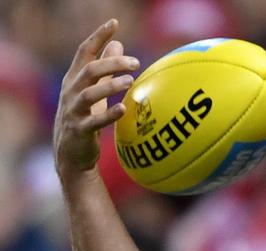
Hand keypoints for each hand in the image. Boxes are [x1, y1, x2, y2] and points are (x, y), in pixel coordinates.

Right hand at [53, 19, 139, 177]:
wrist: (71, 152)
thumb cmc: (85, 116)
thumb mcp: (93, 90)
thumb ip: (105, 68)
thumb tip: (118, 44)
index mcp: (75, 78)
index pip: (86, 51)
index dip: (99, 36)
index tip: (115, 23)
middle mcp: (71, 91)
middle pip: (90, 70)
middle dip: (112, 63)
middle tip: (135, 63)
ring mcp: (74, 111)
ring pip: (89, 93)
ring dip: (110, 85)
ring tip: (130, 80)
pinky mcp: (79, 130)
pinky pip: (94, 121)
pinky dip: (108, 114)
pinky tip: (124, 109)